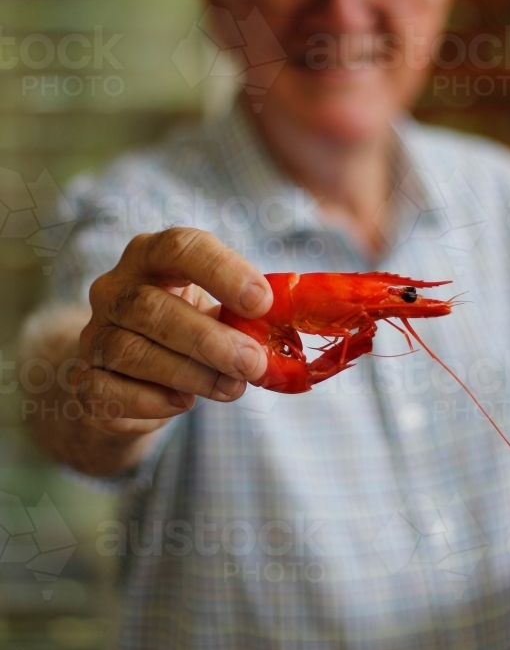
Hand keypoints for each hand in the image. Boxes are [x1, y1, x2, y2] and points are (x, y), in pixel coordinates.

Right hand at [73, 228, 271, 436]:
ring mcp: (94, 334)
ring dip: (191, 374)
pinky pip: (111, 392)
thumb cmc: (188, 329)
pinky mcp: (84, 380)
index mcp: (152, 257)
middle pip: (152, 307)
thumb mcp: (218, 311)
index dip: (222, 271)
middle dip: (210, 340)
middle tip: (253, 363)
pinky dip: (154, 401)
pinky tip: (184, 402)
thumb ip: (246, 316)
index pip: (179, 247)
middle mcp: (114, 289)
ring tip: (232, 388)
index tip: (262, 302)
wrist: (131, 376)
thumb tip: (284, 330)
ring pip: (133, 352)